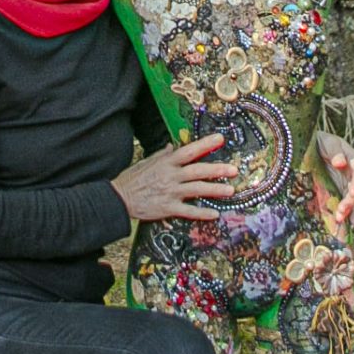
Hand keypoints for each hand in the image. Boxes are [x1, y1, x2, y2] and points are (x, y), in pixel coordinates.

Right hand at [113, 130, 240, 220]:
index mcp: (166, 162)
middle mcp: (171, 176)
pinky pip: (188, 211)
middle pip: (198, 170)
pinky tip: (214, 214)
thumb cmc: (132, 179)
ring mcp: (170, 192)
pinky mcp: (167, 207)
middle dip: (217, 170)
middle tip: (234, 169)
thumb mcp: (147, 161)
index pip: (189, 150)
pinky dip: (202, 213)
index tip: (220, 139)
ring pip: (197, 189)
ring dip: (215, 190)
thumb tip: (173, 147)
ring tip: (230, 190)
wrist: (119, 198)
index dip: (205, 144)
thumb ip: (162, 155)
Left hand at [316, 137, 353, 229]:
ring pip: (351, 200)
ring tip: (340, 221)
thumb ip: (335, 151)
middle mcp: (353, 173)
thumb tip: (340, 163)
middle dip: (350, 202)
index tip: (353, 191)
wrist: (310, 145)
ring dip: (347, 211)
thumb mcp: (327, 141)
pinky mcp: (338, 191)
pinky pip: (344, 204)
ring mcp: (346, 183)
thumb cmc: (321, 141)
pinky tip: (347, 226)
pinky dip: (346, 214)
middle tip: (341, 212)